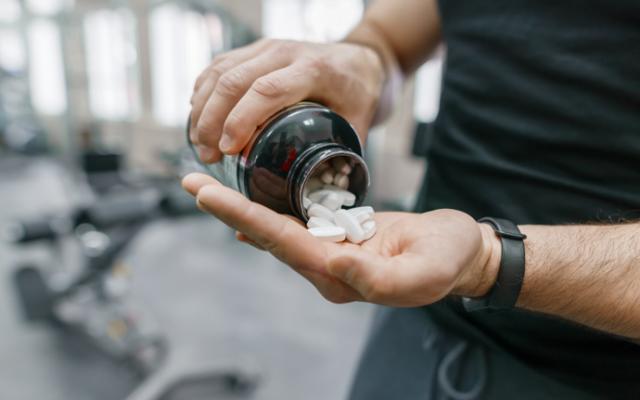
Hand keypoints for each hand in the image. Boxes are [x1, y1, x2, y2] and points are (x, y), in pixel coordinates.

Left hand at [182, 173, 500, 305]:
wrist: (461, 254)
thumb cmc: (448, 259)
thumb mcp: (424, 270)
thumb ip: (380, 277)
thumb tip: (335, 265)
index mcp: (342, 276)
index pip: (283, 243)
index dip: (244, 217)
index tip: (210, 196)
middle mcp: (327, 268)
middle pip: (268, 236)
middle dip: (228, 208)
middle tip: (191, 183)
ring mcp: (331, 253)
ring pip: (277, 229)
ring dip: (241, 207)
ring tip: (207, 187)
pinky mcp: (339, 238)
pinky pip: (295, 225)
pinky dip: (267, 212)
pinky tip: (246, 206)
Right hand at [189, 39, 384, 163]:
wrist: (360, 59)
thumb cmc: (358, 94)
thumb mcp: (359, 124)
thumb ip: (341, 157)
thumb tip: (321, 199)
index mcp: (313, 69)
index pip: (267, 90)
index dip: (241, 120)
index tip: (227, 150)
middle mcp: (285, 52)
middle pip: (234, 80)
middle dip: (212, 120)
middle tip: (208, 156)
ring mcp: (267, 47)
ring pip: (220, 71)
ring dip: (202, 108)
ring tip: (200, 144)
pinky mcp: (255, 49)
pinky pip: (218, 66)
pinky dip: (203, 93)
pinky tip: (199, 118)